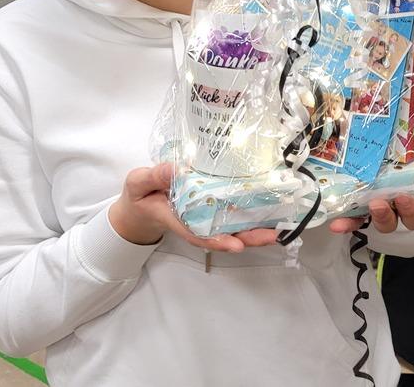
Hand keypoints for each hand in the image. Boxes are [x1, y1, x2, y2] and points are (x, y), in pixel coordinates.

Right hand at [108, 163, 276, 252]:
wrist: (140, 207)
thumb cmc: (139, 197)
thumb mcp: (138, 183)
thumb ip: (153, 177)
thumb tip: (174, 168)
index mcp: (174, 218)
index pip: (196, 233)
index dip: (216, 240)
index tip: (235, 244)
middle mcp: (193, 222)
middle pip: (221, 235)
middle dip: (246, 238)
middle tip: (270, 237)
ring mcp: (202, 218)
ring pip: (229, 229)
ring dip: (252, 231)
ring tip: (276, 230)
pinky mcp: (208, 211)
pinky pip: (228, 218)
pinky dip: (248, 218)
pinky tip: (268, 214)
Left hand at [328, 145, 413, 233]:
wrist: (364, 143)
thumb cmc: (396, 152)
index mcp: (407, 196)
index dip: (411, 210)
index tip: (404, 198)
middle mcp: (390, 206)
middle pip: (395, 221)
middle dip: (389, 215)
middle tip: (381, 202)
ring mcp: (371, 207)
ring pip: (374, 221)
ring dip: (372, 217)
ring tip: (368, 205)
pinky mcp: (353, 205)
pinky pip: (351, 219)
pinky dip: (345, 223)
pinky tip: (336, 225)